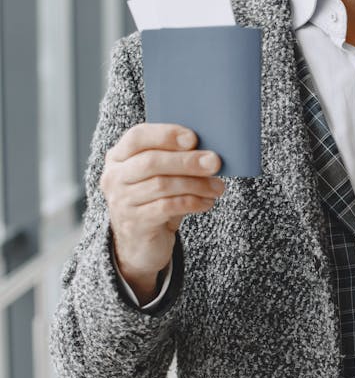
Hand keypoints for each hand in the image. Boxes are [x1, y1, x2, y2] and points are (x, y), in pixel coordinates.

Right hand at [100, 124, 224, 299]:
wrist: (141, 243)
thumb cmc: (155, 200)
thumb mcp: (161, 176)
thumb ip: (174, 159)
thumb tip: (208, 152)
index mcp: (118, 157)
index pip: (137, 136)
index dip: (166, 134)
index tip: (193, 138)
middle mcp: (114, 177)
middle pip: (151, 161)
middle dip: (187, 161)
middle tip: (215, 162)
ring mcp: (121, 201)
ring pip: (162, 185)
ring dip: (196, 184)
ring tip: (217, 186)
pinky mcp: (134, 223)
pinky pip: (167, 207)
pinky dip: (192, 202)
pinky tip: (207, 202)